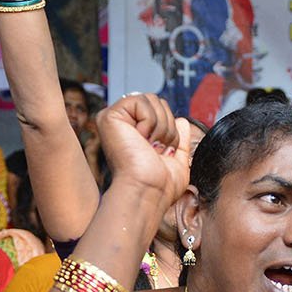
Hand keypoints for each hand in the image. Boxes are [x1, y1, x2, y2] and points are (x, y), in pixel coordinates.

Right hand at [95, 92, 190, 207]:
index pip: (160, 111)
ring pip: (151, 99)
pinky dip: (150, 122)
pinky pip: (142, 101)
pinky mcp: (109, 116)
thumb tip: (182, 120)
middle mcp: (122, 124)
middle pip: (157, 101)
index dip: (170, 129)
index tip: (161, 153)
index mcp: (134, 132)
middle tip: (156, 150)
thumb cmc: (160, 186)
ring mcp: (113, 119)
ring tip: (150, 147)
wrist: (149, 192)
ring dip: (160, 127)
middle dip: (167, 127)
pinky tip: (141, 140)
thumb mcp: (176, 161)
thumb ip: (180, 140)